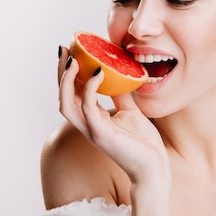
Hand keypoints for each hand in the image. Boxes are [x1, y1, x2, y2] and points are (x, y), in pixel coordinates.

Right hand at [57, 46, 169, 185]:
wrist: (154, 166)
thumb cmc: (143, 142)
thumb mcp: (131, 110)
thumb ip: (121, 94)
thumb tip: (120, 72)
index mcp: (92, 118)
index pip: (73, 93)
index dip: (68, 73)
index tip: (71, 51)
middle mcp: (87, 124)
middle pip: (63, 96)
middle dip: (61, 73)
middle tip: (64, 50)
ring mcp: (91, 130)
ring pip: (66, 103)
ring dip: (66, 80)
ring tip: (72, 59)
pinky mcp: (100, 134)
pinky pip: (88, 107)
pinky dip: (91, 88)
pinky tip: (99, 72)